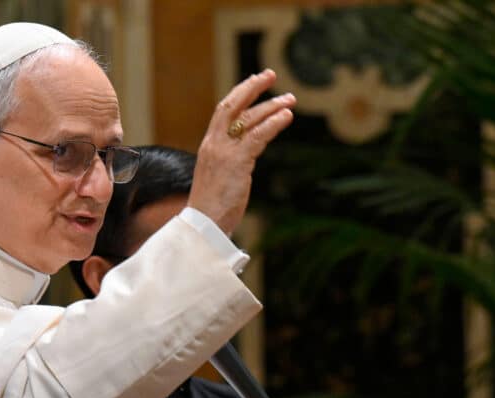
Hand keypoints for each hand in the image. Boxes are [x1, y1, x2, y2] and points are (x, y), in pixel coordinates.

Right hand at [188, 69, 295, 233]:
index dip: (240, 94)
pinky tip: (286, 117)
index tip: (255, 82)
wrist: (203, 225)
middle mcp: (214, 144)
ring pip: (248, 119)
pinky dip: (273, 124)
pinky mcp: (237, 163)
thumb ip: (229, 164)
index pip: (223, 111)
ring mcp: (224, 152)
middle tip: (271, 75)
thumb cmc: (212, 208)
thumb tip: (243, 161)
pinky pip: (257, 136)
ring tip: (290, 100)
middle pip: (232, 105)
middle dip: (252, 87)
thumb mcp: (218, 178)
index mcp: (209, 146)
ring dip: (271, 106)